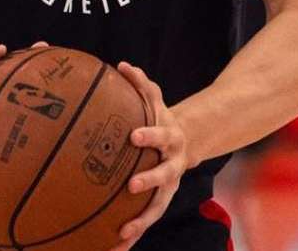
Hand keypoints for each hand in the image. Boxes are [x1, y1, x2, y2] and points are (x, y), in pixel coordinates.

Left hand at [109, 62, 189, 250]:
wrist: (184, 142)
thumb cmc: (159, 117)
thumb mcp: (154, 99)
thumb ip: (141, 83)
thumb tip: (123, 65)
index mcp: (170, 138)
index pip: (160, 135)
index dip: (149, 136)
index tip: (133, 136)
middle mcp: (173, 164)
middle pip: (164, 175)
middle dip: (150, 181)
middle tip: (132, 185)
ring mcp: (168, 186)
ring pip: (157, 207)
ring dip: (141, 221)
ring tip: (123, 233)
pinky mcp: (159, 202)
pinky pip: (145, 221)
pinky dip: (131, 237)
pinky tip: (113, 249)